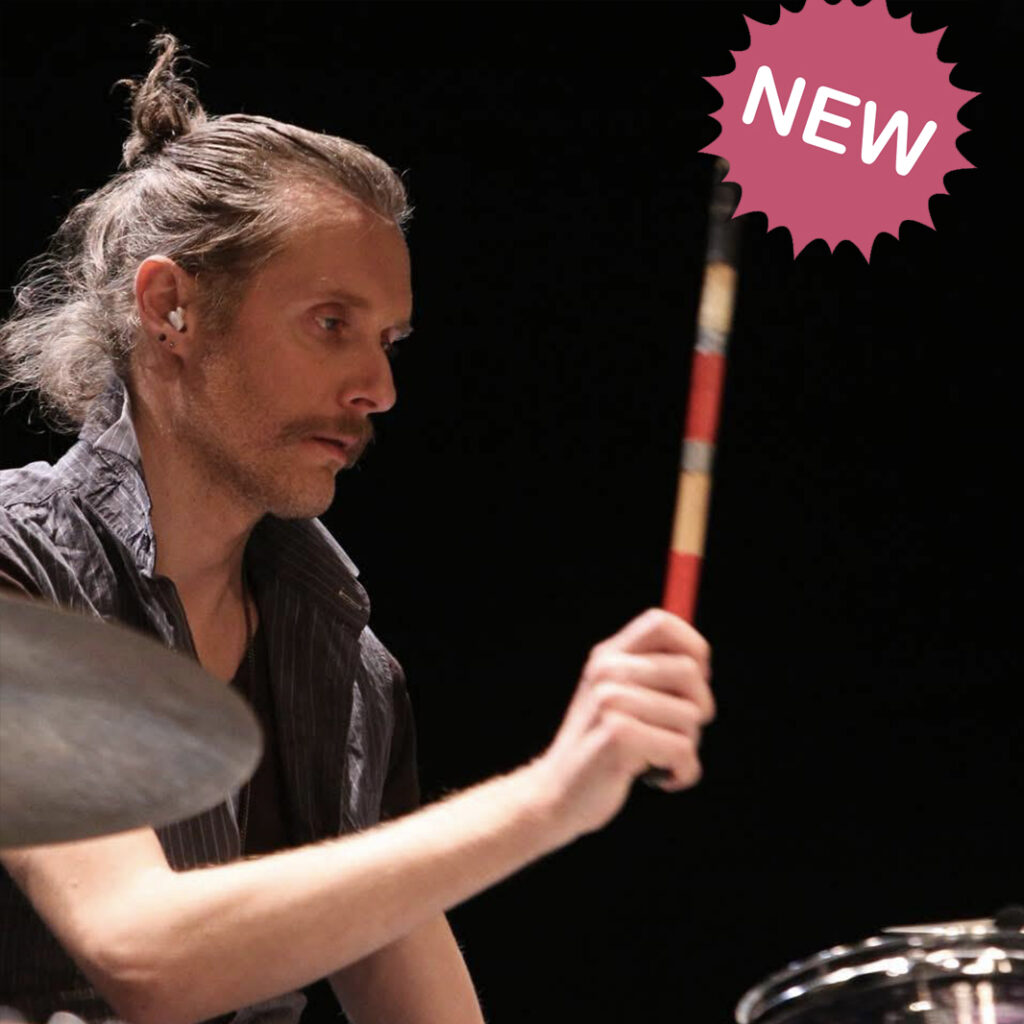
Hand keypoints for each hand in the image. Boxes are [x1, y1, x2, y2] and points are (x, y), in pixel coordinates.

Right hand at [531, 608, 714, 841]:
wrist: (556, 795)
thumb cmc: (600, 748)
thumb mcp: (616, 699)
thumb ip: (649, 676)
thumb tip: (702, 663)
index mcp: (607, 656)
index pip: (662, 623)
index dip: (693, 647)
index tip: (694, 682)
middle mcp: (606, 671)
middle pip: (690, 671)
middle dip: (699, 708)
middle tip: (677, 732)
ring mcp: (610, 702)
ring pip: (691, 716)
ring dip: (687, 747)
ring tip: (658, 757)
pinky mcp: (618, 737)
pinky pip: (683, 750)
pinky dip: (683, 772)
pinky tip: (661, 779)